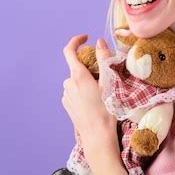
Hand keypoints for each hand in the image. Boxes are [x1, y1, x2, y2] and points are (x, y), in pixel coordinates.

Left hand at [62, 34, 119, 159]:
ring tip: (102, 92)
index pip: (69, 51)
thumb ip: (103, 60)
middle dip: (90, 66)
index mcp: (78, 76)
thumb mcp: (109, 83)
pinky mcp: (67, 104)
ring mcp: (66, 95)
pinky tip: (94, 101)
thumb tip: (99, 42)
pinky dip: (83, 90)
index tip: (86, 37)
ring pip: (76, 80)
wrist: (98, 137)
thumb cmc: (106, 110)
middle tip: (105, 75)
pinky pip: (74, 91)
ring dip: (87, 80)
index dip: (76, 41)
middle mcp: (68, 84)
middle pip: (77, 66)